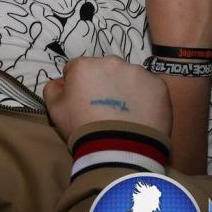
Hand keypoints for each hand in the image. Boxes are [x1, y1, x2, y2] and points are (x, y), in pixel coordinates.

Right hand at [43, 56, 171, 140]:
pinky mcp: (158, 85)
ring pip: (128, 77)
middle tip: (105, 109)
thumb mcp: (55, 110)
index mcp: (85, 65)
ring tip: (125, 114)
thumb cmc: (83, 129)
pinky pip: (149, 88)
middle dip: (103, 83)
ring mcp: (138, 72)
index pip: (77, 68)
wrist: (120, 150)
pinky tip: (141, 116)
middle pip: (105, 69)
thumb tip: (60, 81)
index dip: (78, 85)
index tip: (82, 102)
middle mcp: (112, 61)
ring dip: (125, 89)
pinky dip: (145, 98)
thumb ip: (53, 89)